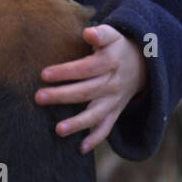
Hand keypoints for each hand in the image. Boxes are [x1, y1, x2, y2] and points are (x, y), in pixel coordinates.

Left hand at [34, 24, 146, 153]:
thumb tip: (88, 33)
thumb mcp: (113, 36)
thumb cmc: (116, 48)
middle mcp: (112, 84)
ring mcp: (113, 101)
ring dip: (77, 124)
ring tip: (58, 130)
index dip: (66, 72)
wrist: (142, 65)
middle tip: (39, 97)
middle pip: (86, 92)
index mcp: (110, 63)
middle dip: (62, 96)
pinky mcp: (114, 113)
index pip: (86, 68)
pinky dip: (95, 139)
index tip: (44, 74)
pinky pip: (106, 128)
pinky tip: (80, 148)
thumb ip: (100, 34)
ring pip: (95, 114)